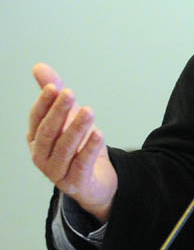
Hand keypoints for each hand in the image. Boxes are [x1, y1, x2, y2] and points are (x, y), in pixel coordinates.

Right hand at [27, 63, 117, 221]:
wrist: (95, 179)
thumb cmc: (77, 145)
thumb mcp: (68, 116)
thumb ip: (54, 93)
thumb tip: (38, 67)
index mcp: (37, 138)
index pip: (37, 118)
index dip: (44, 103)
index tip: (55, 87)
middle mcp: (42, 155)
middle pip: (48, 132)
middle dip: (59, 112)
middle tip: (70, 93)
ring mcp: (57, 171)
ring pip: (64, 148)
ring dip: (77, 128)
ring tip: (89, 111)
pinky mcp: (75, 182)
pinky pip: (81, 165)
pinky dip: (89, 149)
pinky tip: (99, 134)